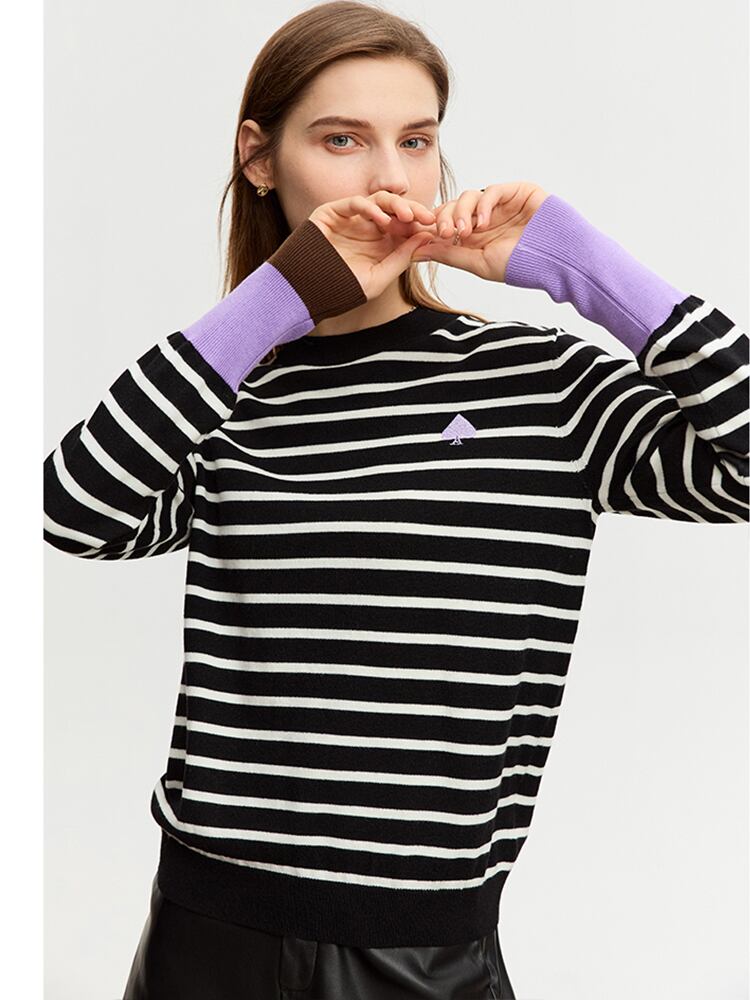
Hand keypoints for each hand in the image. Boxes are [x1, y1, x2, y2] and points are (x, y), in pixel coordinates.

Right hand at [308, 192, 436, 299]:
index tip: (437, 228)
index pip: (405, 226)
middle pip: (395, 210)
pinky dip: (370, 208)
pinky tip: (382, 220)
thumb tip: (426, 238)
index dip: (420, 225)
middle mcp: (367, 228)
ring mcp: (350, 219)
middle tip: (427, 218)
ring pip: (378, 201)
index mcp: (380, 242)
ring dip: (396, 205)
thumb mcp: (379, 277)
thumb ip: (401, 258)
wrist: (306, 293)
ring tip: (408, 216)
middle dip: (413, 211)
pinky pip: (355, 203)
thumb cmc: (341, 290)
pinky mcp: (332, 212)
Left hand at [412, 181, 549, 282]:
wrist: (555, 260)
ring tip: (464, 232)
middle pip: (453, 207)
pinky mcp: (516, 191)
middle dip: (444, 219)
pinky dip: (483, 205)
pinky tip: (482, 223)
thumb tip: (416, 251)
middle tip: (443, 233)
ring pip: (468, 197)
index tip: (421, 236)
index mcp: (475, 236)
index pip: (445, 223)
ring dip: (461, 213)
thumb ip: (448, 254)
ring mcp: (500, 204)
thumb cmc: (521, 266)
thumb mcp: (478, 263)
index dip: (431, 227)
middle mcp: (485, 217)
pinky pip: (491, 191)